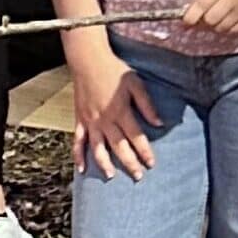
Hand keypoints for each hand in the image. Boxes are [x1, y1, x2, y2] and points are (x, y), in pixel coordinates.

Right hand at [69, 46, 159, 180]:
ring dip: (104, 163)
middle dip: (129, 162)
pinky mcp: (79, 120)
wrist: (88, 61)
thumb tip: (159, 123)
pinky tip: (81, 168)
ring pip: (97, 147)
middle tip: (138, 176)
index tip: (151, 163)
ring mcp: (90, 121)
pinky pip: (78, 141)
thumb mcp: (136, 84)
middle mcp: (105, 120)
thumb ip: (147, 105)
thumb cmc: (114, 70)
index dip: (144, 151)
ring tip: (111, 176)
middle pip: (119, 146)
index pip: (136, 136)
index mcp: (121, 111)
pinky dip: (78, 155)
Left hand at [183, 0, 237, 34]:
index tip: (187, 21)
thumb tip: (188, 15)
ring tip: (220, 13)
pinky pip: (233, 31)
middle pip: (210, 20)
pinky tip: (231, 15)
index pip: (202, 4)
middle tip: (206, 15)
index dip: (191, 16)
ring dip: (216, 24)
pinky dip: (228, 26)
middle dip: (204, 20)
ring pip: (221, 28)